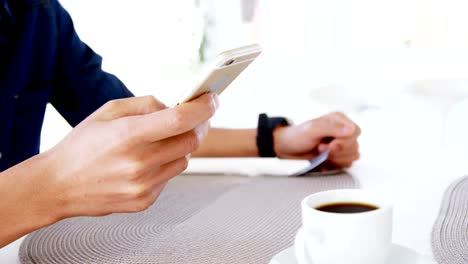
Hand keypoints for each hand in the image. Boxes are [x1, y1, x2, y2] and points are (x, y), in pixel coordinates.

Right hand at [43, 93, 217, 218]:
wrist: (58, 185)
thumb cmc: (81, 147)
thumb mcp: (108, 112)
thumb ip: (146, 105)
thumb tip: (175, 106)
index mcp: (128, 135)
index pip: (180, 119)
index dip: (203, 107)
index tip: (211, 99)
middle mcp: (139, 163)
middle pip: (191, 140)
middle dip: (199, 125)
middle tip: (196, 116)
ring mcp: (143, 185)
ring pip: (184, 159)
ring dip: (181, 145)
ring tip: (160, 140)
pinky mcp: (145, 200)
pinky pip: (171, 176)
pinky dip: (167, 164)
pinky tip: (147, 161)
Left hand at [273, 112, 360, 167]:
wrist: (287, 150)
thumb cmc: (297, 136)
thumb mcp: (311, 129)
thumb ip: (331, 127)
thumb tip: (351, 130)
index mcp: (339, 120)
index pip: (355, 132)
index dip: (344, 141)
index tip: (330, 145)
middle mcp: (343, 132)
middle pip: (355, 145)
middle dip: (336, 151)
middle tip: (320, 148)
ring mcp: (342, 145)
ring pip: (352, 156)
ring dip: (335, 158)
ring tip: (320, 153)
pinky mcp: (339, 157)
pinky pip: (346, 165)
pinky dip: (334, 164)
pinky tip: (323, 160)